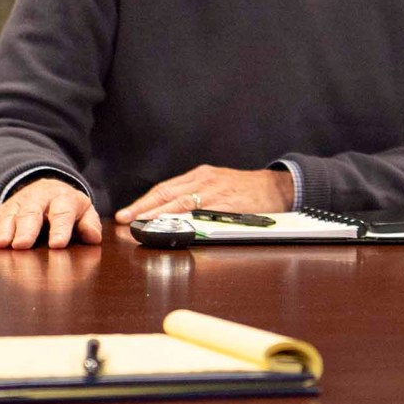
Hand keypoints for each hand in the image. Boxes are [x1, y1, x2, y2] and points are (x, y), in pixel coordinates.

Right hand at [0, 177, 101, 250]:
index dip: (61, 229)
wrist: (45, 186)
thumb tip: (93, 237)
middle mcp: (38, 200)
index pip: (63, 214)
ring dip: (4, 231)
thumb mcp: (83, 210)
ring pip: (10, 217)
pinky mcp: (2, 211)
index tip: (58, 245)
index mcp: (62, 199)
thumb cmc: (67, 206)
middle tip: (22, 245)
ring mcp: (18, 205)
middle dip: (26, 230)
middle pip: (31, 214)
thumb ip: (89, 223)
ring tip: (1, 245)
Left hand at [115, 165, 294, 223]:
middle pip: (168, 194)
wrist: (277, 187)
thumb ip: (196, 194)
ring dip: (160, 214)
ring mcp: (217, 193)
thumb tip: (167, 211)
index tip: (126, 214)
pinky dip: (188, 220)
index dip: (144, 201)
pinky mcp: (229, 205)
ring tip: (144, 224)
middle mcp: (205, 181)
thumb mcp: (217, 184)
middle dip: (144, 208)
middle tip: (126, 220)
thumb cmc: (245, 188)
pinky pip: (205, 214)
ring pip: (183, 203)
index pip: (165, 188)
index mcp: (200, 176)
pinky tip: (176, 228)